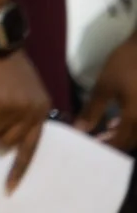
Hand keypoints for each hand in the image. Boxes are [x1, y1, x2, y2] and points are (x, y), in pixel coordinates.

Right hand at [0, 47, 53, 190]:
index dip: (18, 168)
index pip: (31, 147)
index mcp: (41, 110)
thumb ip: (19, 112)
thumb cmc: (7, 66)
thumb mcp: (23, 91)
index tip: (9, 188)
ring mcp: (16, 109)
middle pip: (9, 141)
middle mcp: (33, 112)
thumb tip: (2, 136)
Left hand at [77, 34, 136, 150]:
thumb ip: (92, 110)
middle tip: (96, 140)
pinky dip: (129, 125)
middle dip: (114, 143)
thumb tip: (80, 129)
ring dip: (122, 135)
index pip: (120, 142)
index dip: (105, 146)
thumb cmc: (124, 66)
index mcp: (135, 118)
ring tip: (104, 131)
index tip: (90, 145)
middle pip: (131, 141)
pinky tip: (116, 120)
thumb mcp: (104, 87)